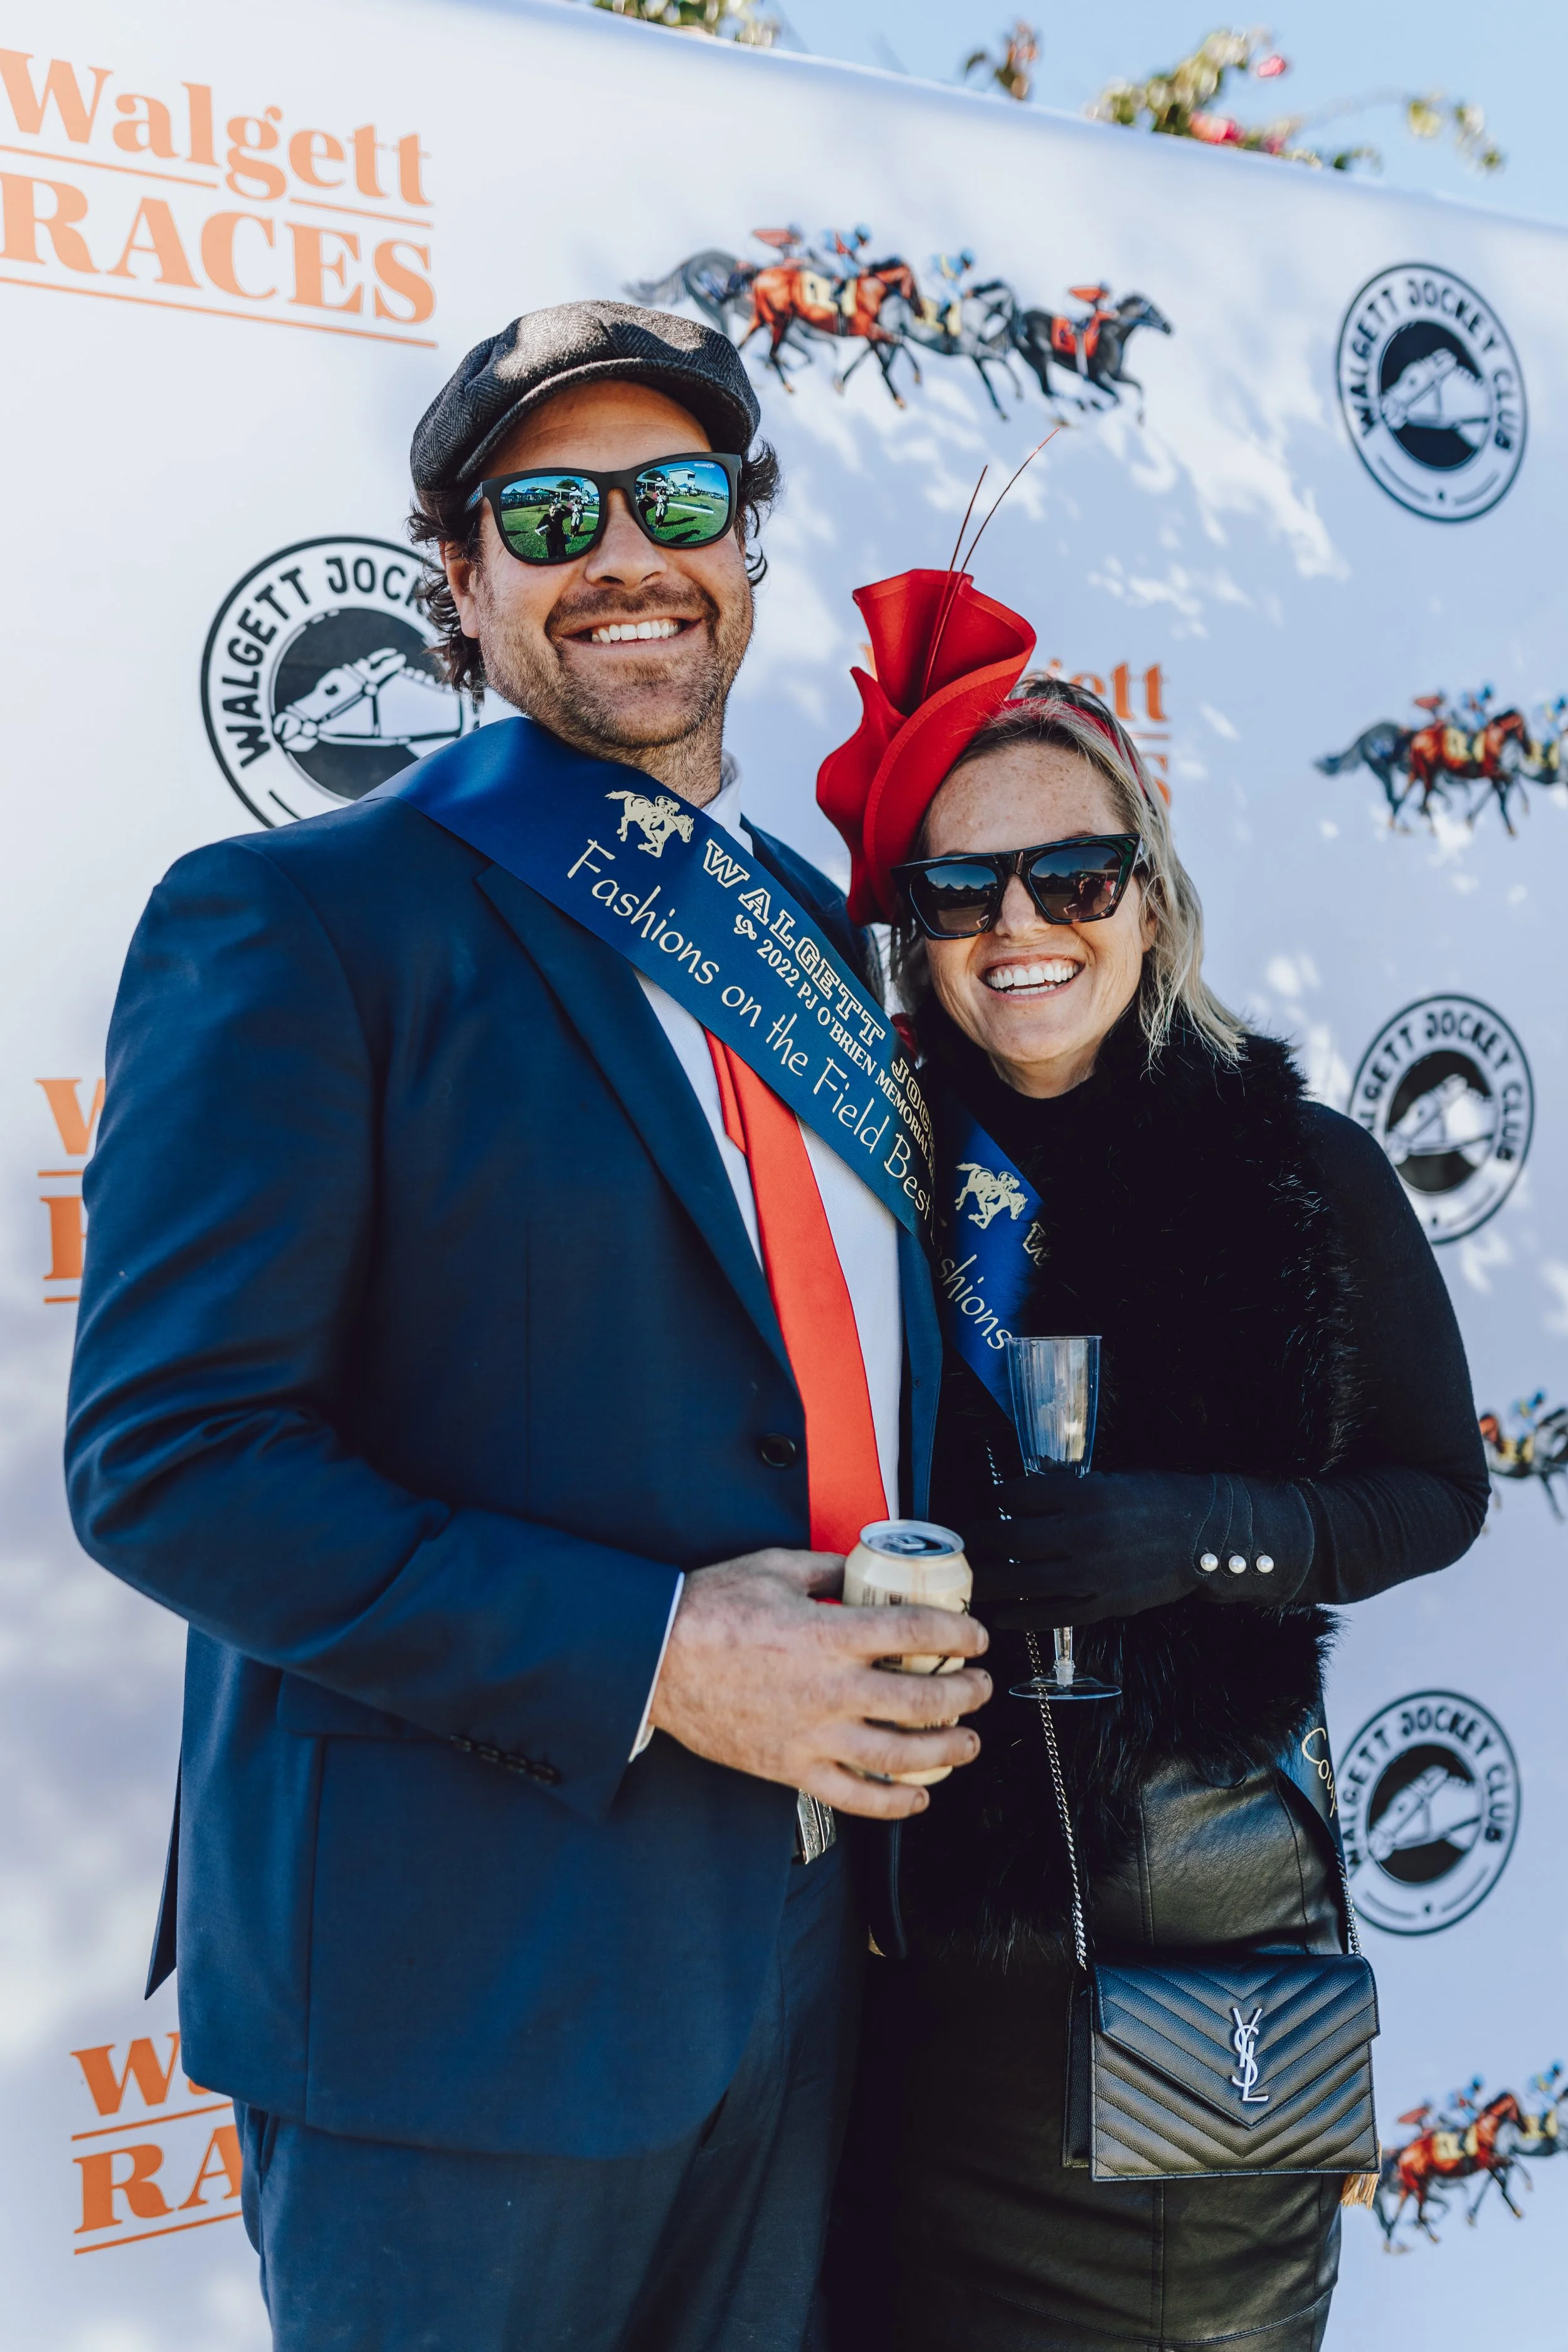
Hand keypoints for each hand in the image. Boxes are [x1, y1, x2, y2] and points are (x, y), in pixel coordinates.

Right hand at [648, 1548, 991, 1819]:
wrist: (654, 1659)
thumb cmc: (708, 1611)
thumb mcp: (774, 1568)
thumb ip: (827, 1570)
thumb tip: (861, 1570)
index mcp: (828, 1635)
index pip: (916, 1635)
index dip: (958, 1634)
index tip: (974, 1637)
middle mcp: (829, 1690)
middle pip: (922, 1699)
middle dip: (965, 1693)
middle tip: (979, 1686)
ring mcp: (812, 1735)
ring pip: (899, 1756)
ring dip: (946, 1750)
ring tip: (967, 1742)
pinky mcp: (791, 1768)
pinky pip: (854, 1797)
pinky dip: (893, 1804)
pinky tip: (916, 1797)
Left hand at [965, 1468, 1312, 1626]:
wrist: (1207, 1537)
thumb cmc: (1157, 1500)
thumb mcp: (1110, 1481)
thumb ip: (1066, 1493)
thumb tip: (1017, 1501)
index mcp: (1086, 1494)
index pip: (1020, 1495)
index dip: (996, 1499)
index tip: (983, 1502)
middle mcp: (1084, 1533)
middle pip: (1011, 1539)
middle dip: (978, 1540)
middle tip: (957, 1542)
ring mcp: (1093, 1573)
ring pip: (1023, 1579)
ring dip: (987, 1581)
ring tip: (964, 1581)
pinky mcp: (1104, 1604)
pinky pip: (1051, 1613)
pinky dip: (1020, 1614)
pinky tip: (1000, 1613)